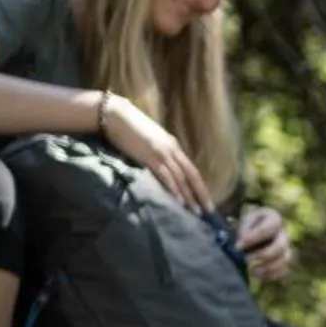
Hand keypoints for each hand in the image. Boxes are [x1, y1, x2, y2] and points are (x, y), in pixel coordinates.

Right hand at [98, 94, 211, 211]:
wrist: (116, 115)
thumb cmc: (131, 127)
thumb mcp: (153, 141)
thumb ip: (161, 154)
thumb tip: (165, 169)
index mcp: (174, 147)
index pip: (191, 170)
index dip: (200, 186)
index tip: (205, 200)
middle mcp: (172, 150)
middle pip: (192, 175)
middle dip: (201, 194)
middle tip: (209, 211)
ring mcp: (162, 153)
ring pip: (181, 177)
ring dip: (189, 195)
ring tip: (196, 211)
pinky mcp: (150, 157)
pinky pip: (165, 175)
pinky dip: (174, 188)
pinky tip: (179, 200)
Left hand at [236, 204, 293, 283]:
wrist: (252, 233)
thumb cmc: (247, 225)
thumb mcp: (243, 222)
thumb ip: (243, 230)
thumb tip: (241, 244)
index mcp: (274, 219)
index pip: (270, 227)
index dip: (255, 237)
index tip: (239, 245)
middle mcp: (284, 233)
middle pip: (280, 246)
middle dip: (263, 255)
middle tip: (246, 259)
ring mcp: (286, 248)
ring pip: (285, 259)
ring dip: (269, 268)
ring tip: (252, 271)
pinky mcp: (283, 261)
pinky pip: (283, 270)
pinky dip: (271, 275)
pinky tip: (257, 275)